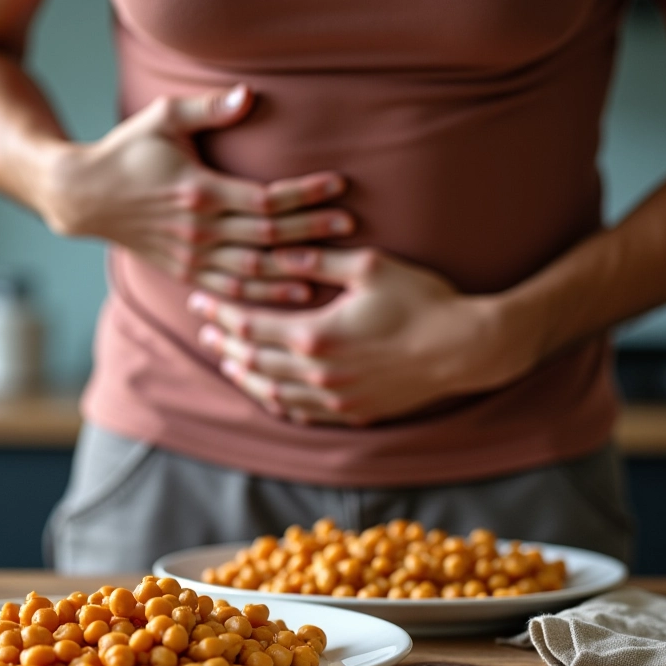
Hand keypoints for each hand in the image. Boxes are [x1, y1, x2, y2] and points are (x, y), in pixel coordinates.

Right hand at [37, 86, 351, 302]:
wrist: (85, 197)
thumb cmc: (128, 152)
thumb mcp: (161, 119)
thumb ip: (206, 109)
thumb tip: (249, 94)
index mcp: (199, 192)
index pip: (265, 199)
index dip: (303, 194)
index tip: (337, 185)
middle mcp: (199, 230)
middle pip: (267, 236)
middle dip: (312, 231)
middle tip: (350, 225)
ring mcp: (193, 257)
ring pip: (254, 270)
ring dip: (295, 269)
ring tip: (333, 267)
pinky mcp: (187, 273)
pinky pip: (232, 291)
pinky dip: (265, 295)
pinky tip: (295, 293)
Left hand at [188, 247, 534, 425]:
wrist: (465, 347)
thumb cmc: (422, 301)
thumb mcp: (371, 267)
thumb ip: (318, 261)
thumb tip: (279, 252)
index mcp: (315, 335)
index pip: (249, 325)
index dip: (220, 312)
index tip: (199, 300)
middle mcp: (317, 373)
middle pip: (253, 360)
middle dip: (224, 343)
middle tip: (204, 331)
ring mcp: (335, 399)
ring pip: (272, 392)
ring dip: (245, 376)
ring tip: (228, 361)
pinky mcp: (353, 412)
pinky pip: (302, 412)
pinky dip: (277, 400)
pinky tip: (269, 392)